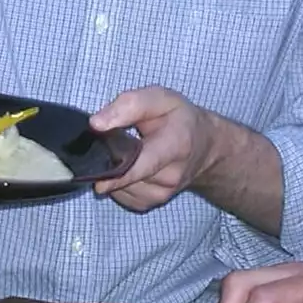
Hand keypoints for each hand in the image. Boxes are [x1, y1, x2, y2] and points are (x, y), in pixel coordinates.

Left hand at [89, 86, 214, 211]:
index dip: (117, 173)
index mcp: (176, 146)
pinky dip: (117, 181)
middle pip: (123, 175)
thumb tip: (96, 123)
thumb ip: (129, 105)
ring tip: (129, 151)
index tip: (98, 180)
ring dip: (113, 169)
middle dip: (109, 159)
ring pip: (117, 186)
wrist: (206, 148)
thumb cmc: (181, 120)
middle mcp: (170, 176)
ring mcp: (161, 194)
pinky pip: (120, 195)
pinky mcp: (149, 203)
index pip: (142, 165)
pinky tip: (130, 166)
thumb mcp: (161, 99)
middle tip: (117, 141)